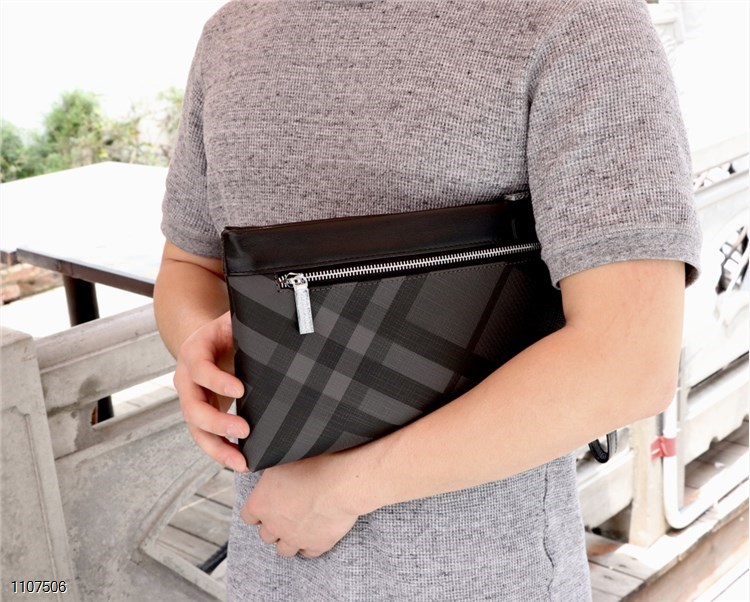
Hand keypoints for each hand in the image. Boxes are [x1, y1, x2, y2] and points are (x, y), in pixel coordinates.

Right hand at [174, 311, 249, 471]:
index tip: (241, 390)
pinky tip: (239, 462)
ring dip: (217, 447)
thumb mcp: (235, 320)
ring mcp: (191, 398)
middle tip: (245, 430)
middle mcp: (186, 377)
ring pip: (196, 428)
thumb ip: (250, 321)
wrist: (209, 338)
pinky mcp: (201, 413)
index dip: (218, 380)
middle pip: (192, 406)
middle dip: (218, 422)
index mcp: (195, 350)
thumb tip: (285, 318)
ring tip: (241, 462)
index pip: (200, 367)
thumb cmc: (227, 329)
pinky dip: (220, 450)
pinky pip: (205, 436)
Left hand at [241, 454, 360, 557]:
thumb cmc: (313, 464)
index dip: (259, 510)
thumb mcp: (282, 460)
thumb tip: (266, 470)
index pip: (248, 516)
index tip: (268, 505)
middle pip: (265, 535)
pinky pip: (308, 553)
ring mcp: (294, 539)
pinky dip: (310, 545)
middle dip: (274, 525)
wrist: (340, 481)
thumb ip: (270, 474)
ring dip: (289, 539)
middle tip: (287, 513)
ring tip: (300, 526)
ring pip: (284, 550)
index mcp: (261, 504)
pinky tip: (315, 532)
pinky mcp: (316, 545)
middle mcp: (274, 525)